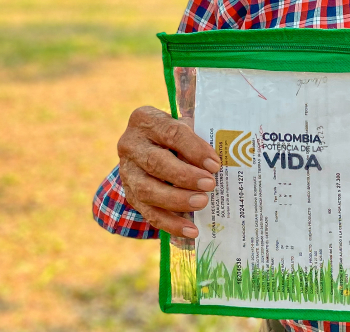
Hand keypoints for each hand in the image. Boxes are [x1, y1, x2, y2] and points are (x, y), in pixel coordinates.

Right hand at [117, 105, 220, 237]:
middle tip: (210, 184)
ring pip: (147, 190)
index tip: (215, 164)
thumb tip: (223, 160)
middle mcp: (130, 144)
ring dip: (177, 200)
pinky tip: (191, 230)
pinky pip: (148, 213)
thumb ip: (198, 136)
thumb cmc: (175, 134)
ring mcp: (126, 171)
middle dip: (184, 176)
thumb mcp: (185, 126)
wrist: (151, 146)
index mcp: (145, 119)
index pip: (171, 133)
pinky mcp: (130, 195)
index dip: (194, 149)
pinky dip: (171, 224)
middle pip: (155, 162)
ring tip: (202, 202)